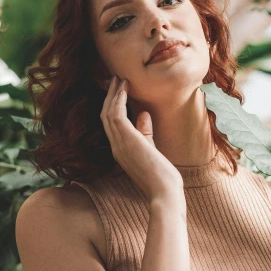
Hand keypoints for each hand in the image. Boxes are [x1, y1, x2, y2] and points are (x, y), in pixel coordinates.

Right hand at [100, 76, 183, 202]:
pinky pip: (116, 114)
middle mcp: (115, 146)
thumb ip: (145, 133)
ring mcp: (119, 144)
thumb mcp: (151, 149)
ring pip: (108, 112)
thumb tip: (144, 114)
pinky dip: (118, 99)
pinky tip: (124, 88)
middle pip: (105, 115)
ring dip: (113, 94)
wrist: (164, 192)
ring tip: (119, 78)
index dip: (112, 105)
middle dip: (109, 96)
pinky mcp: (126, 140)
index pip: (110, 124)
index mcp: (120, 150)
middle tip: (115, 79)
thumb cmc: (161, 176)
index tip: (118, 90)